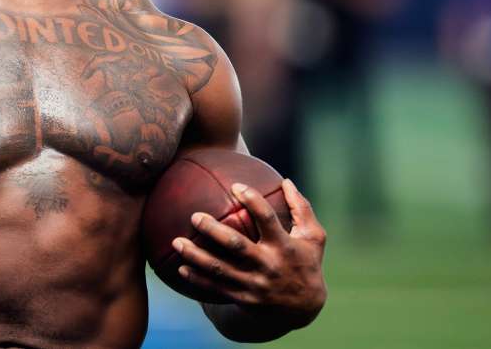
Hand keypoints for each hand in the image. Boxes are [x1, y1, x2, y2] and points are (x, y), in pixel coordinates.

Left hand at [171, 178, 326, 327]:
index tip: (236, 186)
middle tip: (194, 216)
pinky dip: (198, 279)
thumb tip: (286, 180)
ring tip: (176, 242)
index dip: (253, 201)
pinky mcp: (244, 299)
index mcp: (284, 246)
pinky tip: (180, 268)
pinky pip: (216, 288)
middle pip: (236, 246)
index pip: (267, 219)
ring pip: (220, 269)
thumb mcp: (313, 237)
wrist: (304, 309)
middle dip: (213, 231)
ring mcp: (255, 284)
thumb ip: (302, 208)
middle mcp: (268, 265)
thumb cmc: (306, 263)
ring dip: (196, 256)